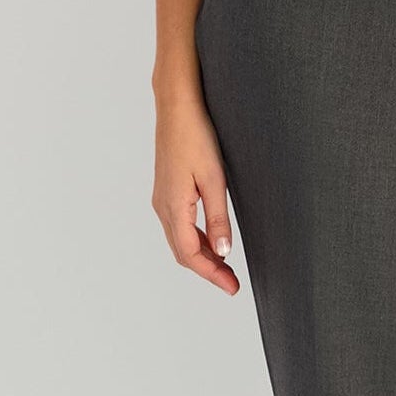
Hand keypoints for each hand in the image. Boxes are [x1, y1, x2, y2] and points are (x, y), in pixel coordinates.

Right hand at [152, 93, 238, 292]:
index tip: (232, 287)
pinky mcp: (166, 191)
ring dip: (202, 256)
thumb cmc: (196, 137)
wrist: (177, 107)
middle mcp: (163, 207)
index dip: (212, 274)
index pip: (191, 254)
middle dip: (207, 270)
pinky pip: (179, 226)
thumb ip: (218, 217)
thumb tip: (224, 252)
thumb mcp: (214, 179)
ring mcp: (162, 199)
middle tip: (232, 283)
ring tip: (226, 266)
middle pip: (183, 252)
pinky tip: (213, 240)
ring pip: (180, 241)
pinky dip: (195, 240)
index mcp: (174, 207)